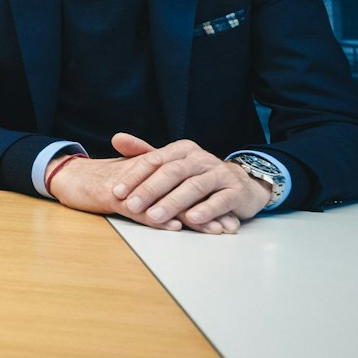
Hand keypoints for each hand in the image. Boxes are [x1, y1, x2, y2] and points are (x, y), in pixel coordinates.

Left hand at [105, 134, 269, 232]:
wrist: (241, 183)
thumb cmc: (198, 175)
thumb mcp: (172, 163)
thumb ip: (144, 153)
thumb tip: (116, 138)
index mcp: (182, 150)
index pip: (154, 160)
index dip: (134, 176)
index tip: (117, 192)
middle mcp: (200, 158)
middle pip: (172, 172)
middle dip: (150, 190)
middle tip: (132, 206)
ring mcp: (219, 174)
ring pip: (194, 187)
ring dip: (173, 203)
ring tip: (155, 216)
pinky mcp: (235, 192)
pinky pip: (220, 200)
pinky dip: (206, 210)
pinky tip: (192, 219)